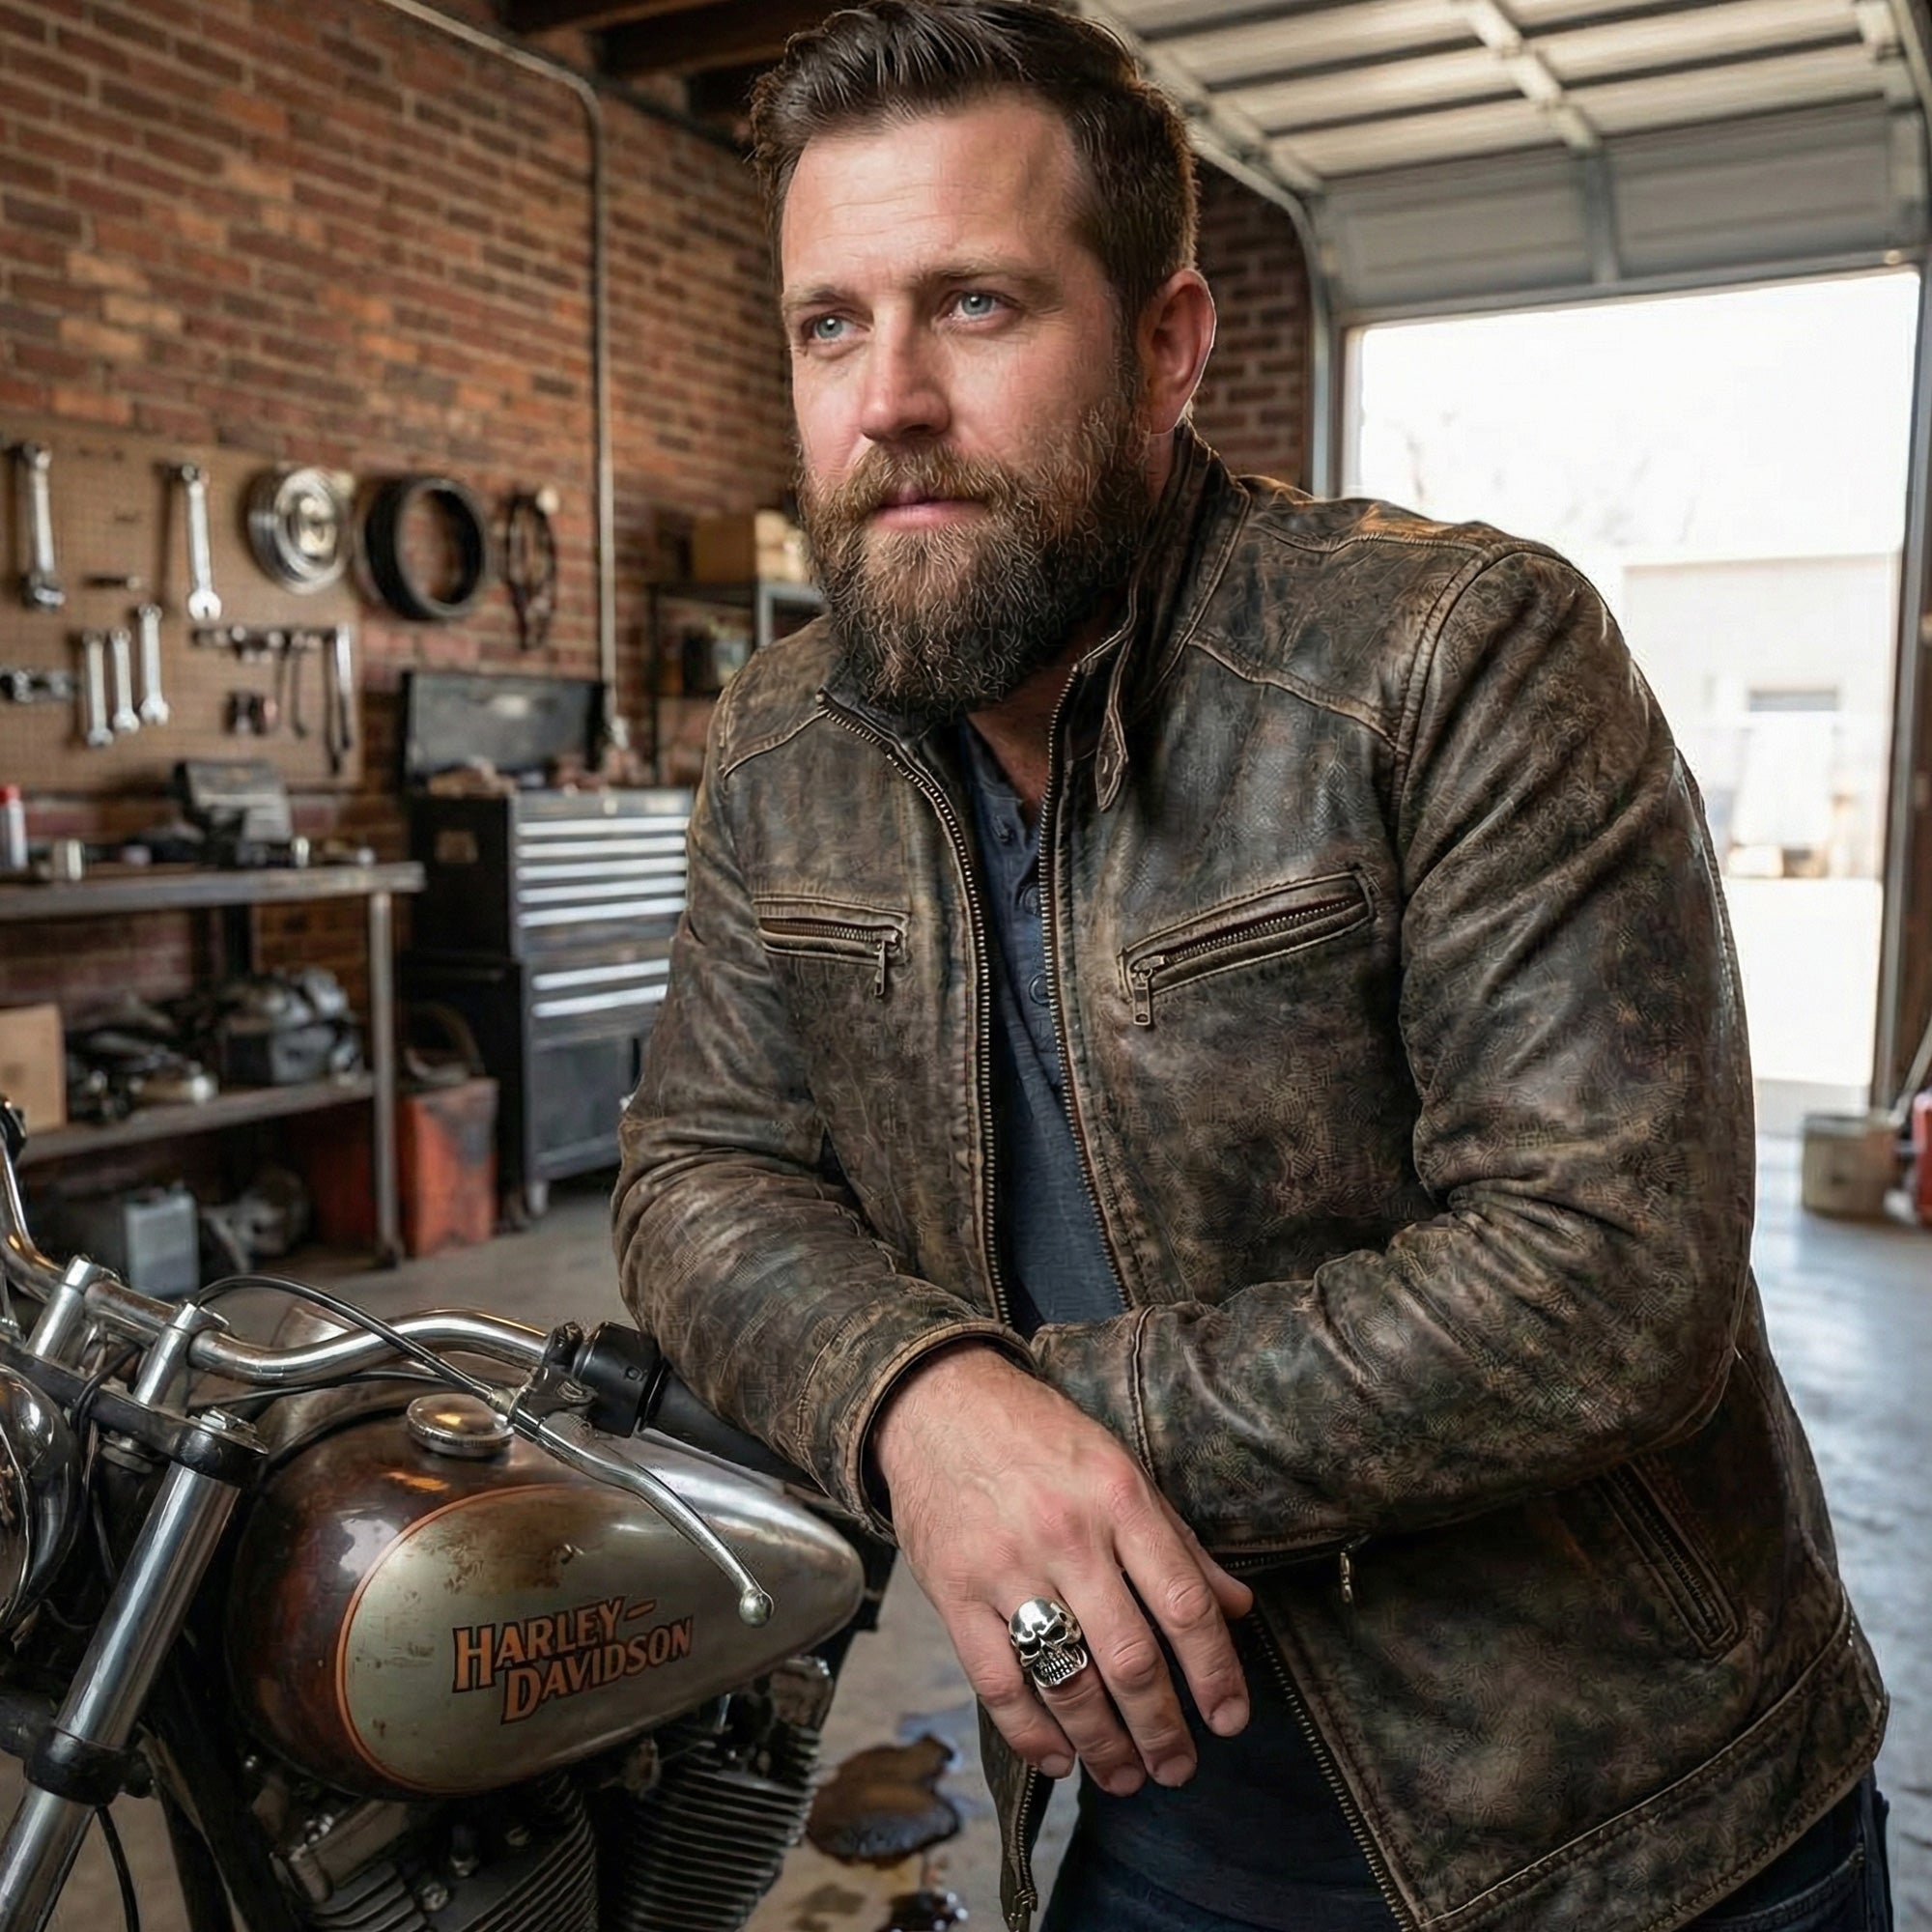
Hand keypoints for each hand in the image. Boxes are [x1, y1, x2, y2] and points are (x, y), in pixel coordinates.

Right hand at [872, 1344, 1252, 1794]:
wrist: (937, 1403)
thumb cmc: (1040, 1436)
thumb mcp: (1121, 1468)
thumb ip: (1179, 1543)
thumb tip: (1238, 1607)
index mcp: (1120, 1498)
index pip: (1184, 1604)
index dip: (1215, 1673)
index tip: (1230, 1720)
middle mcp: (1068, 1534)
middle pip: (1130, 1657)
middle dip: (1162, 1729)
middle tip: (1179, 1770)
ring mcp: (1006, 1565)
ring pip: (1067, 1680)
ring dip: (1104, 1745)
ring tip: (1126, 1776)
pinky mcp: (954, 1590)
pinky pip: (997, 1682)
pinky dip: (1031, 1734)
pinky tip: (1059, 1759)